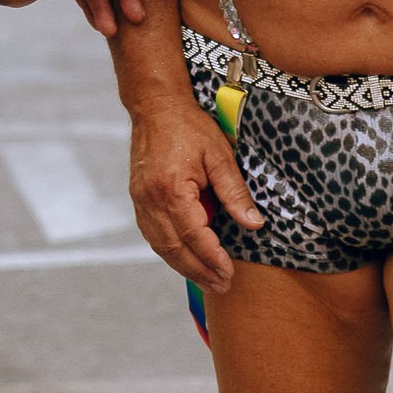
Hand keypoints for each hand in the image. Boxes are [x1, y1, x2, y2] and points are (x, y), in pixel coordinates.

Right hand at [129, 100, 263, 288]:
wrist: (155, 106)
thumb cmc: (189, 126)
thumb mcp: (220, 155)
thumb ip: (235, 192)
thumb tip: (254, 224)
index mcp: (171, 188)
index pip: (193, 235)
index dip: (212, 258)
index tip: (229, 273)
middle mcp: (150, 199)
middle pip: (174, 248)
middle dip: (199, 271)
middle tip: (222, 286)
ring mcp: (140, 200)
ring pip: (160, 246)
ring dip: (184, 267)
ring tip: (208, 280)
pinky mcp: (138, 199)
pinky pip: (153, 235)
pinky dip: (170, 251)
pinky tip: (186, 259)